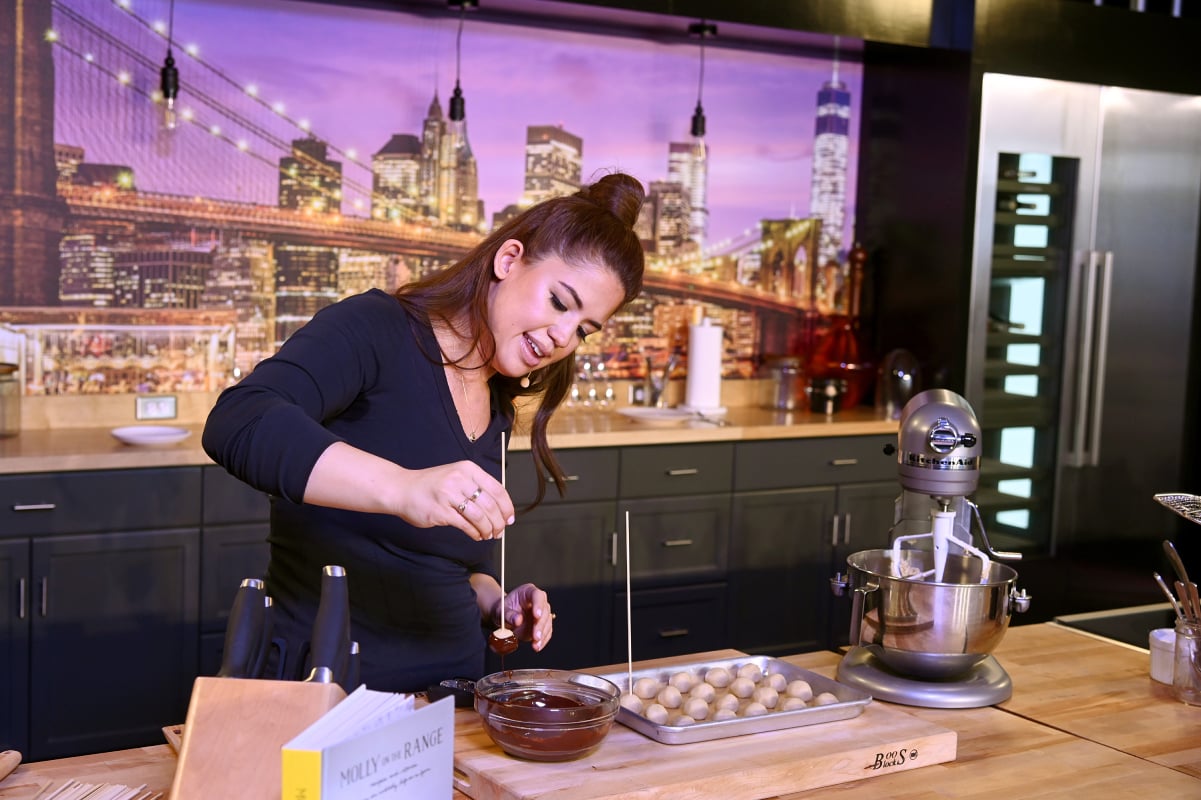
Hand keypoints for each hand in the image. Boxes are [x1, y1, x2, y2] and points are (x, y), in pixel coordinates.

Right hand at [393, 460, 514, 540]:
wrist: (402, 489)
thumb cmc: (432, 485)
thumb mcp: (457, 476)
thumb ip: (477, 487)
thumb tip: (500, 509)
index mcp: (468, 469)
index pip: (497, 489)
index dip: (506, 507)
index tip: (509, 518)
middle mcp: (460, 479)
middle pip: (490, 505)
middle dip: (499, 522)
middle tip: (500, 531)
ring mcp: (449, 495)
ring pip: (480, 517)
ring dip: (488, 530)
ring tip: (488, 535)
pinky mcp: (441, 511)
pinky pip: (466, 525)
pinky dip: (475, 533)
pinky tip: (476, 535)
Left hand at [497, 583, 553, 651]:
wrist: (502, 618)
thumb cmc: (501, 611)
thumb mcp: (500, 611)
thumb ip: (508, 615)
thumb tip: (518, 620)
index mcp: (528, 592)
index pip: (537, 596)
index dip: (538, 605)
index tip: (536, 616)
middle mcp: (538, 601)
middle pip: (545, 610)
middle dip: (540, 625)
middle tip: (535, 636)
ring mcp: (542, 613)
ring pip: (547, 622)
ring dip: (542, 634)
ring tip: (535, 645)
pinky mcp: (543, 624)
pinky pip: (546, 632)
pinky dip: (543, 640)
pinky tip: (537, 646)